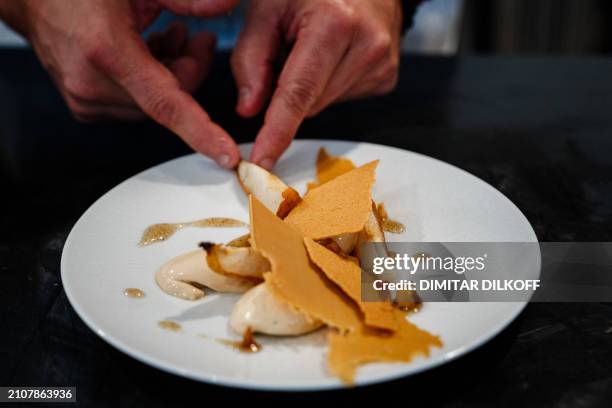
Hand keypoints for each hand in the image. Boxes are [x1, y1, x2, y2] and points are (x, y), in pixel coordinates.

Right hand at [0, 0, 240, 167]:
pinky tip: (149, 52)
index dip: (200, 131)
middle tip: (198, 39)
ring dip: (172, 75)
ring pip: (156, 105)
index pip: (165, 104)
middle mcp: (92, 83)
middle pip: (170, 100)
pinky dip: (151, 83)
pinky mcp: (85, 106)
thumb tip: (227, 4)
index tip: (225, 154)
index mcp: (106, 51)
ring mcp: (86, 99)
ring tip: (170, 37)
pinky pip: (137, 105)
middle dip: (192, 70)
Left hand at [231, 0, 402, 168]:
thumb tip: (249, 110)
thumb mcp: (268, 6)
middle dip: (286, 90)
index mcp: (334, 22)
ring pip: (323, 105)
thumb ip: (251, 58)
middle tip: (287, 51)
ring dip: (308, 89)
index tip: (262, 162)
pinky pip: (341, 99)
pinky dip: (327, 86)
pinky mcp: (386, 77)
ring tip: (313, 47)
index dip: (277, 131)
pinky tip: (333, 56)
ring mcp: (382, 64)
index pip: (298, 92)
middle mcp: (367, 45)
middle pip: (309, 103)